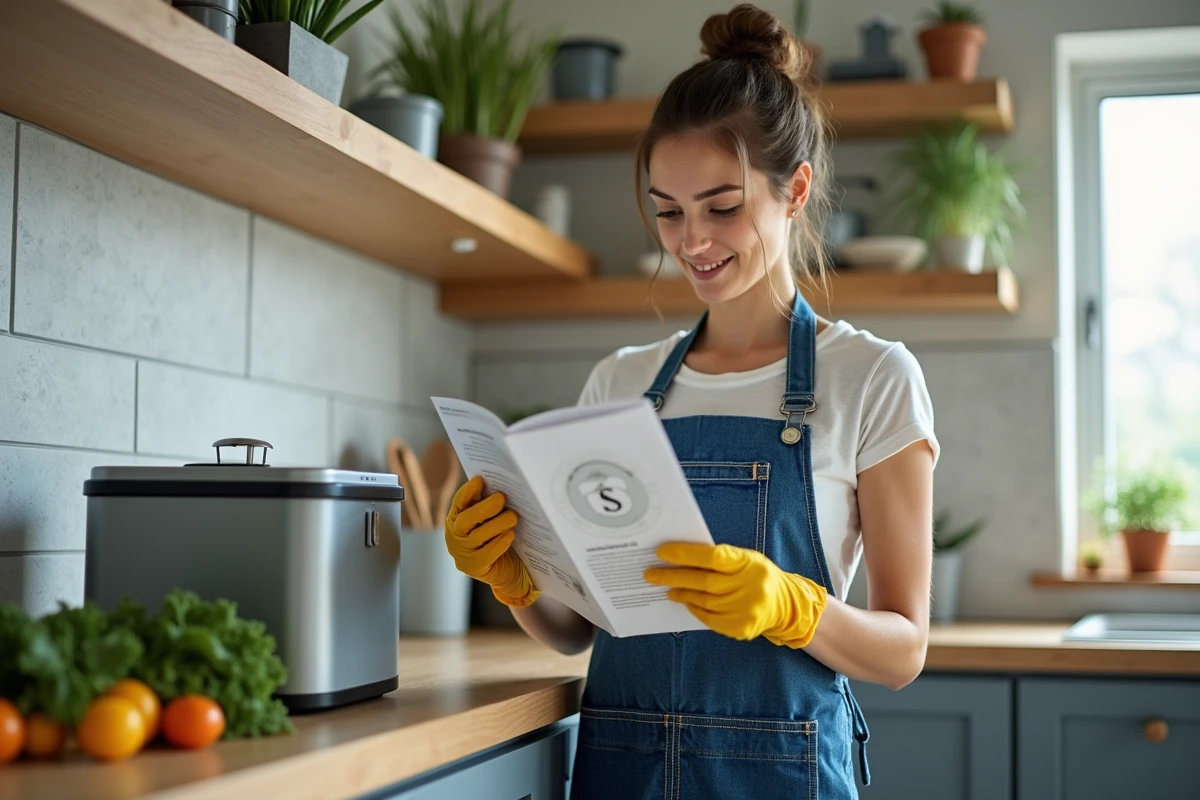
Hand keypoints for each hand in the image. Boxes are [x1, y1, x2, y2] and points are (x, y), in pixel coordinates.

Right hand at [444, 476, 538, 606]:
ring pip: (477, 537)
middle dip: (484, 507)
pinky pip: (487, 554)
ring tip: (513, 516)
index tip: (480, 480)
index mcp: (456, 519)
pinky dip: (499, 543)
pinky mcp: (474, 568)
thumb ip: (490, 506)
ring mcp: (462, 554)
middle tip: (501, 497)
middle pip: (465, 520)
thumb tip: (500, 486)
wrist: (507, 571)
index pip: (459, 503)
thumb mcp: (491, 520)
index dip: (468, 492)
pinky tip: (511, 534)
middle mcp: (454, 536)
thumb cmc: (498, 539)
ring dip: (497, 524)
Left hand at [643, 543, 826, 646]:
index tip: (661, 552)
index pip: (711, 556)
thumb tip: (679, 556)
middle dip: (672, 576)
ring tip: (666, 588)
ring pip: (702, 601)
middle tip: (650, 574)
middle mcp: (747, 586)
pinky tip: (684, 600)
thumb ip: (718, 558)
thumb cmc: (756, 575)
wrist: (786, 604)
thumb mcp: (745, 559)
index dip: (685, 554)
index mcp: (747, 563)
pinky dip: (693, 608)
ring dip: (680, 593)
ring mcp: (744, 609)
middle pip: (702, 581)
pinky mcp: (739, 627)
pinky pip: (707, 617)